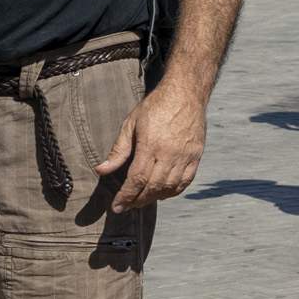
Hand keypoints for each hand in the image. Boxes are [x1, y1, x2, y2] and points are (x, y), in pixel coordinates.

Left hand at [96, 83, 209, 209]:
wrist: (186, 92)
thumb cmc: (156, 106)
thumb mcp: (131, 123)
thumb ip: (118, 149)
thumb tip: (101, 170)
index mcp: (151, 144)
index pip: (137, 179)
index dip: (126, 196)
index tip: (117, 207)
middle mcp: (170, 152)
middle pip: (153, 187)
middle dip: (137, 201)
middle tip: (127, 206)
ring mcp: (186, 155)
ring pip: (170, 187)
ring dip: (154, 198)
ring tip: (142, 200)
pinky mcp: (197, 155)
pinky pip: (185, 181)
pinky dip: (173, 191)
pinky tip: (162, 193)